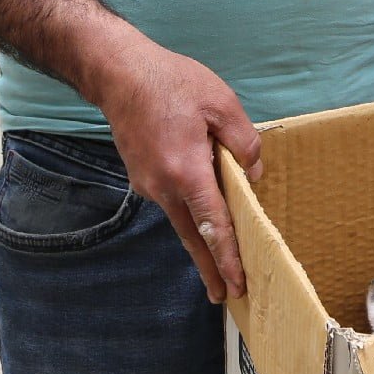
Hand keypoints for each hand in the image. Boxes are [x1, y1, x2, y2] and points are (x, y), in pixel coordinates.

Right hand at [93, 33, 264, 305]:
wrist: (120, 75)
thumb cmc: (172, 83)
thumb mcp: (221, 103)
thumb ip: (243, 142)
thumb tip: (254, 175)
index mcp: (187, 171)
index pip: (212, 224)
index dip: (226, 257)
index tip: (236, 283)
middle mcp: (164, 186)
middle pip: (192, 236)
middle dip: (210, 268)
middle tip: (227, 298)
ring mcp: (149, 184)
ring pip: (180, 219)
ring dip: (199, 242)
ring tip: (219, 264)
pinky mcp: (142, 177)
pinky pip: (171, 201)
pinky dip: (188, 213)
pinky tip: (202, 213)